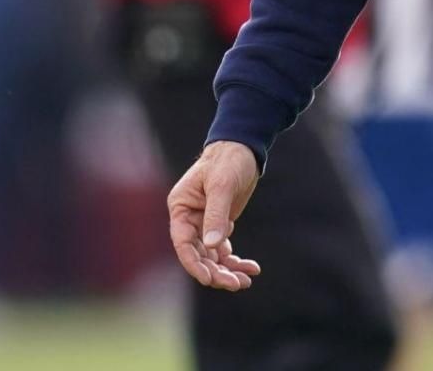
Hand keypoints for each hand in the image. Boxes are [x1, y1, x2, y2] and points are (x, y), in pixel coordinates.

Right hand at [167, 141, 263, 290]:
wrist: (243, 148)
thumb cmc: (228, 161)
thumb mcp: (221, 186)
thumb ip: (216, 215)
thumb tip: (212, 246)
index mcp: (180, 207)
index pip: (183, 243)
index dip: (194, 264)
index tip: (210, 279)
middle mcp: (188, 218)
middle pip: (198, 254)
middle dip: (216, 272)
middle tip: (236, 284)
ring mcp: (203, 223)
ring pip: (211, 257)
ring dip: (227, 270)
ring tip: (246, 281)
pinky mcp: (219, 225)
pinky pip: (224, 250)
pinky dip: (236, 261)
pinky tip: (252, 268)